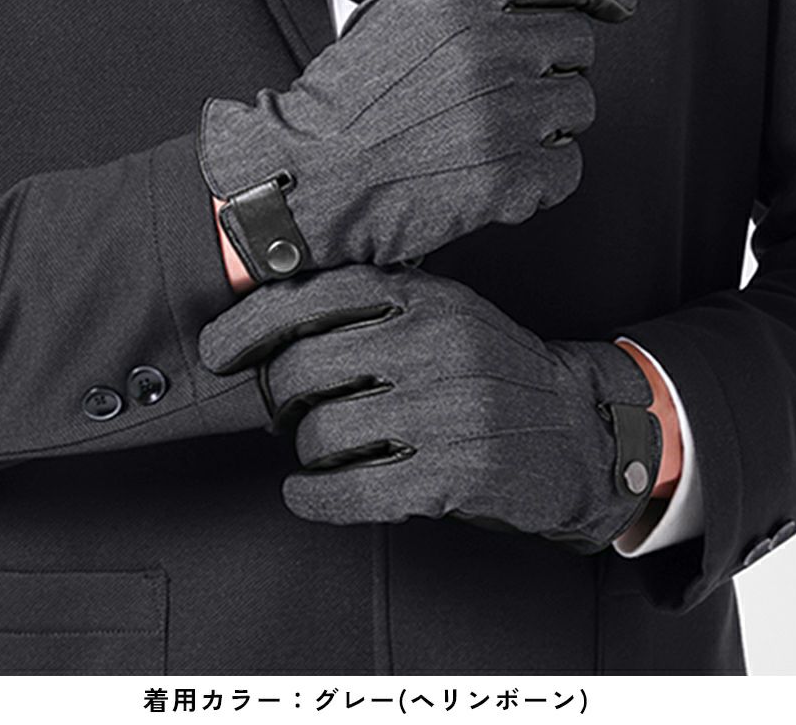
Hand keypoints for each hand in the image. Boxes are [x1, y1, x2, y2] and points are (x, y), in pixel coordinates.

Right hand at [199, 0, 636, 282]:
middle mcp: (488, 53)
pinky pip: (566, 170)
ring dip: (543, 121)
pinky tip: (491, 172)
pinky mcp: (505, 182)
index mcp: (462, 0)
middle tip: (494, 89)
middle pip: (578, 47)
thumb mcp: (405, 3)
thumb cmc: (353, 92)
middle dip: (548, 66)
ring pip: (577, 109)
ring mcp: (501, 120)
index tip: (618, 5)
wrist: (312, 176)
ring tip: (482, 132)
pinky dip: (539, 176)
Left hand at [199, 265, 661, 551]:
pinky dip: (315, 498)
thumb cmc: (492, 371)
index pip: (314, 296)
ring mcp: (449, 407)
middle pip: (304, 367)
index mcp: (424, 297)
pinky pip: (355, 490)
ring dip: (304, 450)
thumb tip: (269, 332)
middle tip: (283, 412)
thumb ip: (372, 310)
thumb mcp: (443, 314)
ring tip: (318, 450)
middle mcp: (435, 343)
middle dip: (276, 398)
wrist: (577, 427)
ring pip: (322, 433)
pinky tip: (308, 494)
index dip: (249, 325)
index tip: (218, 351)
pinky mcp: (458, 471)